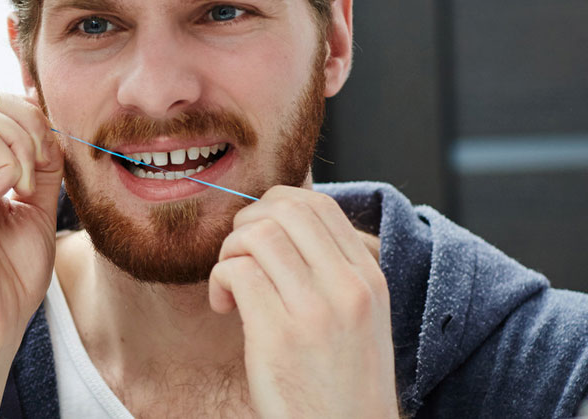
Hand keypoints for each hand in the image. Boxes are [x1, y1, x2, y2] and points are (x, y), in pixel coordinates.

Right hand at [0, 87, 63, 410]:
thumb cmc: (4, 283)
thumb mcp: (33, 209)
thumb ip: (39, 165)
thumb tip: (51, 123)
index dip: (22, 112)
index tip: (46, 155)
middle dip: (25, 118)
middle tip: (40, 167)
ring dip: (21, 141)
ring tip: (24, 188)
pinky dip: (11, 164)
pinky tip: (10, 199)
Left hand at [209, 186, 399, 417]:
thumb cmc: (344, 381)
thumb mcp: (361, 317)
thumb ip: (333, 270)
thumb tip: (284, 224)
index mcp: (369, 278)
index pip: (320, 206)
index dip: (276, 205)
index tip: (259, 232)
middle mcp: (347, 287)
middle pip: (285, 210)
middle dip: (248, 221)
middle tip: (238, 254)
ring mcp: (314, 311)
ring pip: (258, 235)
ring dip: (229, 251)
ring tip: (231, 283)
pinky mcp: (278, 337)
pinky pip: (237, 273)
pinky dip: (219, 281)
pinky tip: (224, 307)